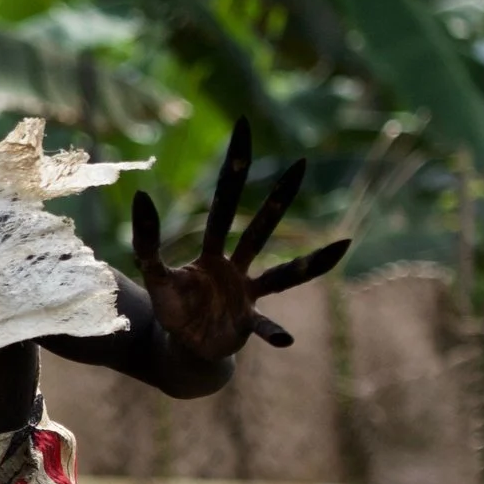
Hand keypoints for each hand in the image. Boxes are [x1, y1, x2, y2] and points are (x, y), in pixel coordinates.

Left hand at [132, 118, 350, 361]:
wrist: (185, 349)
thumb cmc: (174, 310)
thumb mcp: (155, 276)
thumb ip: (146, 241)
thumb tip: (141, 194)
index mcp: (213, 254)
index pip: (224, 205)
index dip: (233, 173)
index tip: (245, 134)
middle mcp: (236, 269)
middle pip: (260, 229)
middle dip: (279, 198)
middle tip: (302, 164)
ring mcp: (247, 296)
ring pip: (282, 275)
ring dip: (307, 264)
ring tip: (342, 247)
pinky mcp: (247, 324)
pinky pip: (265, 326)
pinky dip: (273, 332)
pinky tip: (286, 339)